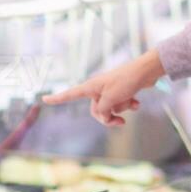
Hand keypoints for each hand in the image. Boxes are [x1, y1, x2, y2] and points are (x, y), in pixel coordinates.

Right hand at [42, 49, 164, 125]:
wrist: (146, 71)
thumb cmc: (126, 81)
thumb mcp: (111, 99)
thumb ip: (102, 111)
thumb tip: (103, 115)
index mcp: (91, 87)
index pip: (70, 94)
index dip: (57, 98)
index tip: (44, 99)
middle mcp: (99, 89)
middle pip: (96, 110)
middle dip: (108, 117)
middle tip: (119, 120)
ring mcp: (111, 90)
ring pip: (111, 109)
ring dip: (122, 109)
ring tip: (131, 102)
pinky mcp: (122, 91)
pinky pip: (122, 105)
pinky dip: (129, 105)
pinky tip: (137, 102)